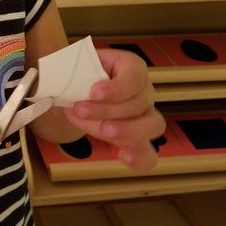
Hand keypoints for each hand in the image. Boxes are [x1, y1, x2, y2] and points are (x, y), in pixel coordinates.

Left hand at [63, 48, 165, 172]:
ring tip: (103, 131)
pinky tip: (123, 156)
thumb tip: (72, 88)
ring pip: (152, 125)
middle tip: (81, 110)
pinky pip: (148, 153)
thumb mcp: (76, 68)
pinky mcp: (138, 140)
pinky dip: (139, 158)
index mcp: (130, 67)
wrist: (75, 93)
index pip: (134, 76)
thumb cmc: (80, 75)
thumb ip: (76, 75)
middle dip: (109, 110)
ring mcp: (145, 116)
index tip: (94, 93)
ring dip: (127, 130)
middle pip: (141, 102)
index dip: (116, 87)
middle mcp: (143, 91)